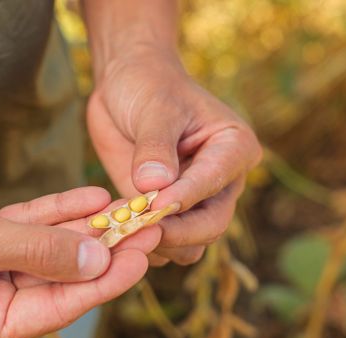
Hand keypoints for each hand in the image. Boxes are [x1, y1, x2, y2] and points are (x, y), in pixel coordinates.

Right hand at [0, 124, 155, 337]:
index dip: (106, 279)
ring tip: (126, 207)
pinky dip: (57, 212)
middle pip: (59, 276)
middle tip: (146, 225)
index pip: (58, 305)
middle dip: (102, 249)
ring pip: (48, 249)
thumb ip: (40, 251)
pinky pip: (29, 227)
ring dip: (84, 227)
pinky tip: (90, 197)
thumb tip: (97, 260)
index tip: (144, 253)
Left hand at [87, 48, 261, 265]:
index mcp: (233, 148)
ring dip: (155, 243)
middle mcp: (222, 181)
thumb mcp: (154, 108)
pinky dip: (137, 242)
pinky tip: (111, 226)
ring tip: (119, 226)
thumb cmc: (148, 85)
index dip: (184, 198)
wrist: (126, 86)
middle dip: (174, 232)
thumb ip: (155, 147)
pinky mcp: (166, 214)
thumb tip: (154, 186)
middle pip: (210, 226)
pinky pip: (159, 243)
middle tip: (134, 226)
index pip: (214, 183)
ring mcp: (194, 202)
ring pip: (188, 245)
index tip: (152, 205)